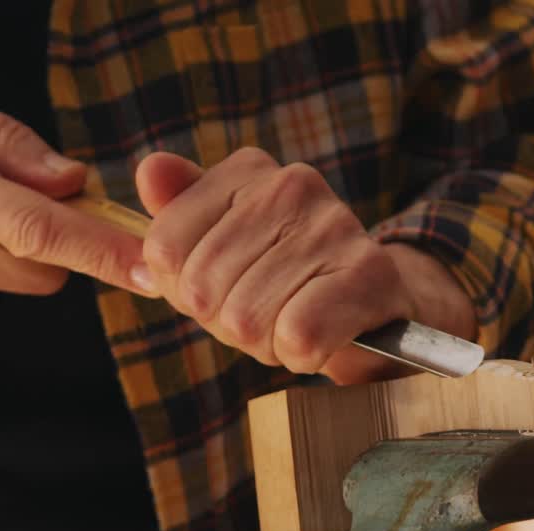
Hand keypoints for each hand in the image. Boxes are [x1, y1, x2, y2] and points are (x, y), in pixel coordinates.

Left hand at [133, 149, 475, 383]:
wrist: (382, 309)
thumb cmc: (290, 283)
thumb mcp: (222, 251)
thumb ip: (178, 217)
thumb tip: (150, 173)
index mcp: (247, 172)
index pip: (164, 247)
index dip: (185, 292)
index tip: (225, 290)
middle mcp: (290, 185)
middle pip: (201, 289)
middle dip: (226, 324)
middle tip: (267, 318)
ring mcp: (333, 225)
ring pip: (246, 318)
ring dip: (265, 344)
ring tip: (296, 325)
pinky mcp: (369, 273)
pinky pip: (298, 334)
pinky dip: (301, 355)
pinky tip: (322, 340)